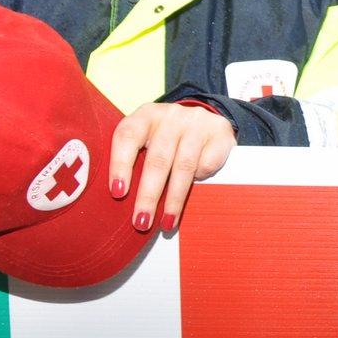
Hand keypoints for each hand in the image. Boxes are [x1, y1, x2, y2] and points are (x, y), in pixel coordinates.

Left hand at [109, 103, 236, 233]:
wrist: (204, 121)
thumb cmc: (166, 139)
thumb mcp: (146, 139)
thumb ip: (133, 159)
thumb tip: (119, 197)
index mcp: (145, 115)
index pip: (127, 137)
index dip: (120, 165)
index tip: (118, 193)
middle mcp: (170, 115)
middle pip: (157, 158)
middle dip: (149, 195)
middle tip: (142, 222)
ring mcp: (197, 122)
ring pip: (184, 166)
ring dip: (174, 198)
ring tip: (167, 222)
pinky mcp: (220, 132)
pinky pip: (208, 163)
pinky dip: (200, 180)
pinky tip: (195, 191)